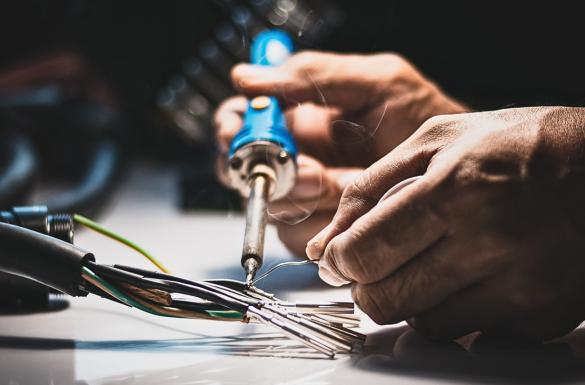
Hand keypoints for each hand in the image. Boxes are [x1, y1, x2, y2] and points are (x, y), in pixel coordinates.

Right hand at [214, 52, 465, 255]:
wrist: (461, 170)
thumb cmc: (424, 120)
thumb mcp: (377, 83)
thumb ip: (316, 74)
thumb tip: (247, 76)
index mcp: (301, 118)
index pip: (244, 121)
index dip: (232, 127)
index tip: (237, 132)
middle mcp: (297, 158)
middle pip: (243, 167)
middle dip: (257, 167)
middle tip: (289, 163)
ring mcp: (308, 197)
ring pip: (269, 204)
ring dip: (295, 196)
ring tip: (330, 182)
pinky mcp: (323, 231)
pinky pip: (297, 236)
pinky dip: (315, 226)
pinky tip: (342, 210)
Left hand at [307, 107, 584, 340]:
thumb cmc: (517, 143)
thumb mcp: (435, 140)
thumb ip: (369, 189)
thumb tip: (323, 245)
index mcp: (454, 188)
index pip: (367, 252)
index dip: (341, 260)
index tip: (340, 257)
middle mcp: (490, 240)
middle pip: (388, 299)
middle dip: (366, 286)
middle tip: (374, 266)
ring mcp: (521, 283)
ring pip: (426, 325)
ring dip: (408, 301)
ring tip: (422, 266)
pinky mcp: (543, 312)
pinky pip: (473, 335)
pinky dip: (453, 315)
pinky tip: (461, 282)